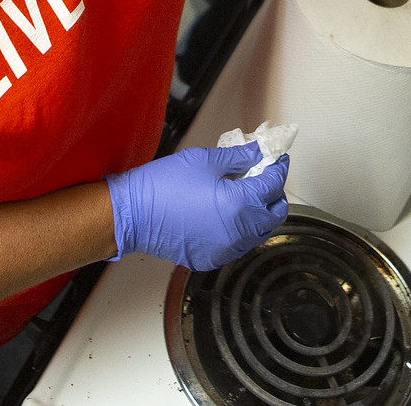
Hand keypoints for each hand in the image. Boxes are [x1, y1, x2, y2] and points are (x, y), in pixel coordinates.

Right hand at [105, 142, 288, 270]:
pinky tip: (229, 215)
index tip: (277, 160)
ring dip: (260, 214)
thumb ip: (238, 157)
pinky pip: (238, 245)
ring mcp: (226, 250)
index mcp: (240, 205)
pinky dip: (242, 231)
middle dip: (275, 193)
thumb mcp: (205, 160)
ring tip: (247, 195)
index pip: (273, 185)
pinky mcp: (212, 258)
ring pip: (259, 233)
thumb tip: (257, 152)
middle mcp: (238, 233)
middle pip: (274, 214)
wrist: (133, 215)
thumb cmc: (163, 186)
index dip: (278, 168)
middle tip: (265, 177)